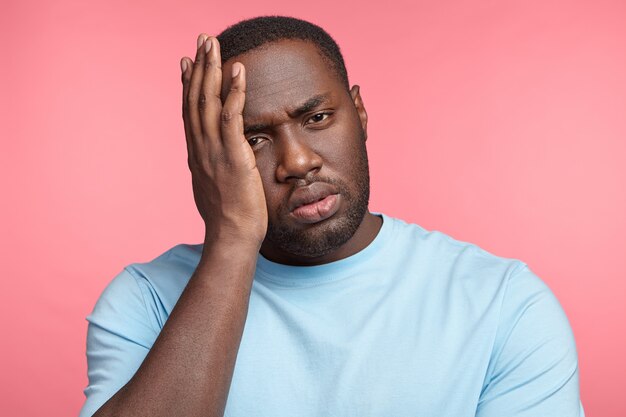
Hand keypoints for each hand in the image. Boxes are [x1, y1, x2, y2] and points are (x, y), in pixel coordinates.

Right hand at [181, 34, 267, 245]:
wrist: (232, 237)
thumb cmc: (228, 217)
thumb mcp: (214, 186)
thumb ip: (212, 167)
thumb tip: (214, 160)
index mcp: (196, 154)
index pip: (188, 112)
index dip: (187, 84)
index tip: (186, 61)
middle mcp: (200, 149)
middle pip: (195, 99)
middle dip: (199, 66)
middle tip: (202, 40)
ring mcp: (214, 151)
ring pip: (208, 102)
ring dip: (212, 69)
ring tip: (213, 43)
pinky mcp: (232, 156)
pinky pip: (231, 117)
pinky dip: (234, 92)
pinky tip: (238, 71)